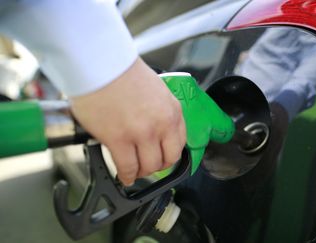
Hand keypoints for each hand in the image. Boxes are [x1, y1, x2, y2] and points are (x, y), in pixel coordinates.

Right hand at [70, 58, 185, 185]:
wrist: (101, 63)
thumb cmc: (123, 72)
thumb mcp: (157, 90)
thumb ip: (160, 111)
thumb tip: (156, 130)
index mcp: (173, 110)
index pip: (179, 144)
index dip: (170, 155)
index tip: (163, 158)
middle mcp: (162, 123)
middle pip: (167, 159)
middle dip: (158, 166)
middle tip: (148, 166)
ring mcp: (142, 133)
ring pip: (149, 166)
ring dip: (142, 172)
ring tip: (134, 170)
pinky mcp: (119, 139)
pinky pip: (128, 167)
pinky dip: (126, 175)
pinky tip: (124, 175)